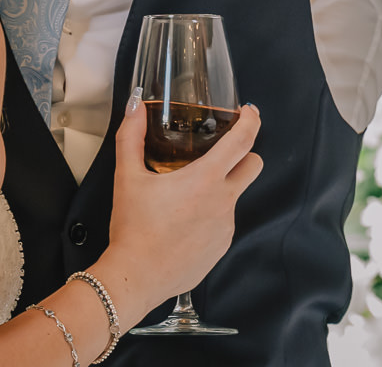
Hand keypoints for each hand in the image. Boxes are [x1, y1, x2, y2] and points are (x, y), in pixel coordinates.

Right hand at [90, 95, 261, 322]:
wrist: (137, 276)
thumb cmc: (134, 227)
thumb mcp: (127, 176)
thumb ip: (131, 136)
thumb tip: (134, 106)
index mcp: (205, 179)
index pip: (242, 142)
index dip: (251, 121)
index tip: (249, 111)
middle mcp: (223, 201)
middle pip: (253, 166)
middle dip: (245, 153)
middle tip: (221, 151)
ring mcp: (225, 227)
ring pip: (233, 196)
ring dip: (219, 188)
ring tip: (184, 195)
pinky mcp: (221, 247)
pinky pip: (223, 222)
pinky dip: (210, 215)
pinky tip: (182, 222)